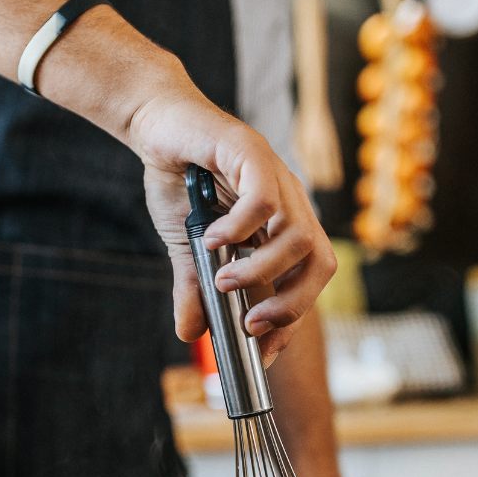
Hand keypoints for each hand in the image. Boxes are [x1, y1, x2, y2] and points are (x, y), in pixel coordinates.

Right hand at [124, 57, 336, 357]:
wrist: (157, 125)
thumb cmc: (178, 180)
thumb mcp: (185, 246)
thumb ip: (193, 287)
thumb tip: (189, 332)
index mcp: (282, 225)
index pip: (307, 279)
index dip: (292, 319)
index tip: (264, 351)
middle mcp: (289, 202)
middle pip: (320, 262)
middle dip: (292, 304)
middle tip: (251, 324)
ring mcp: (276, 176)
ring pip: (298, 237)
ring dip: (261, 271)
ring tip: (222, 281)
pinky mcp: (252, 152)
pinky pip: (263, 199)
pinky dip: (240, 228)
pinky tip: (212, 239)